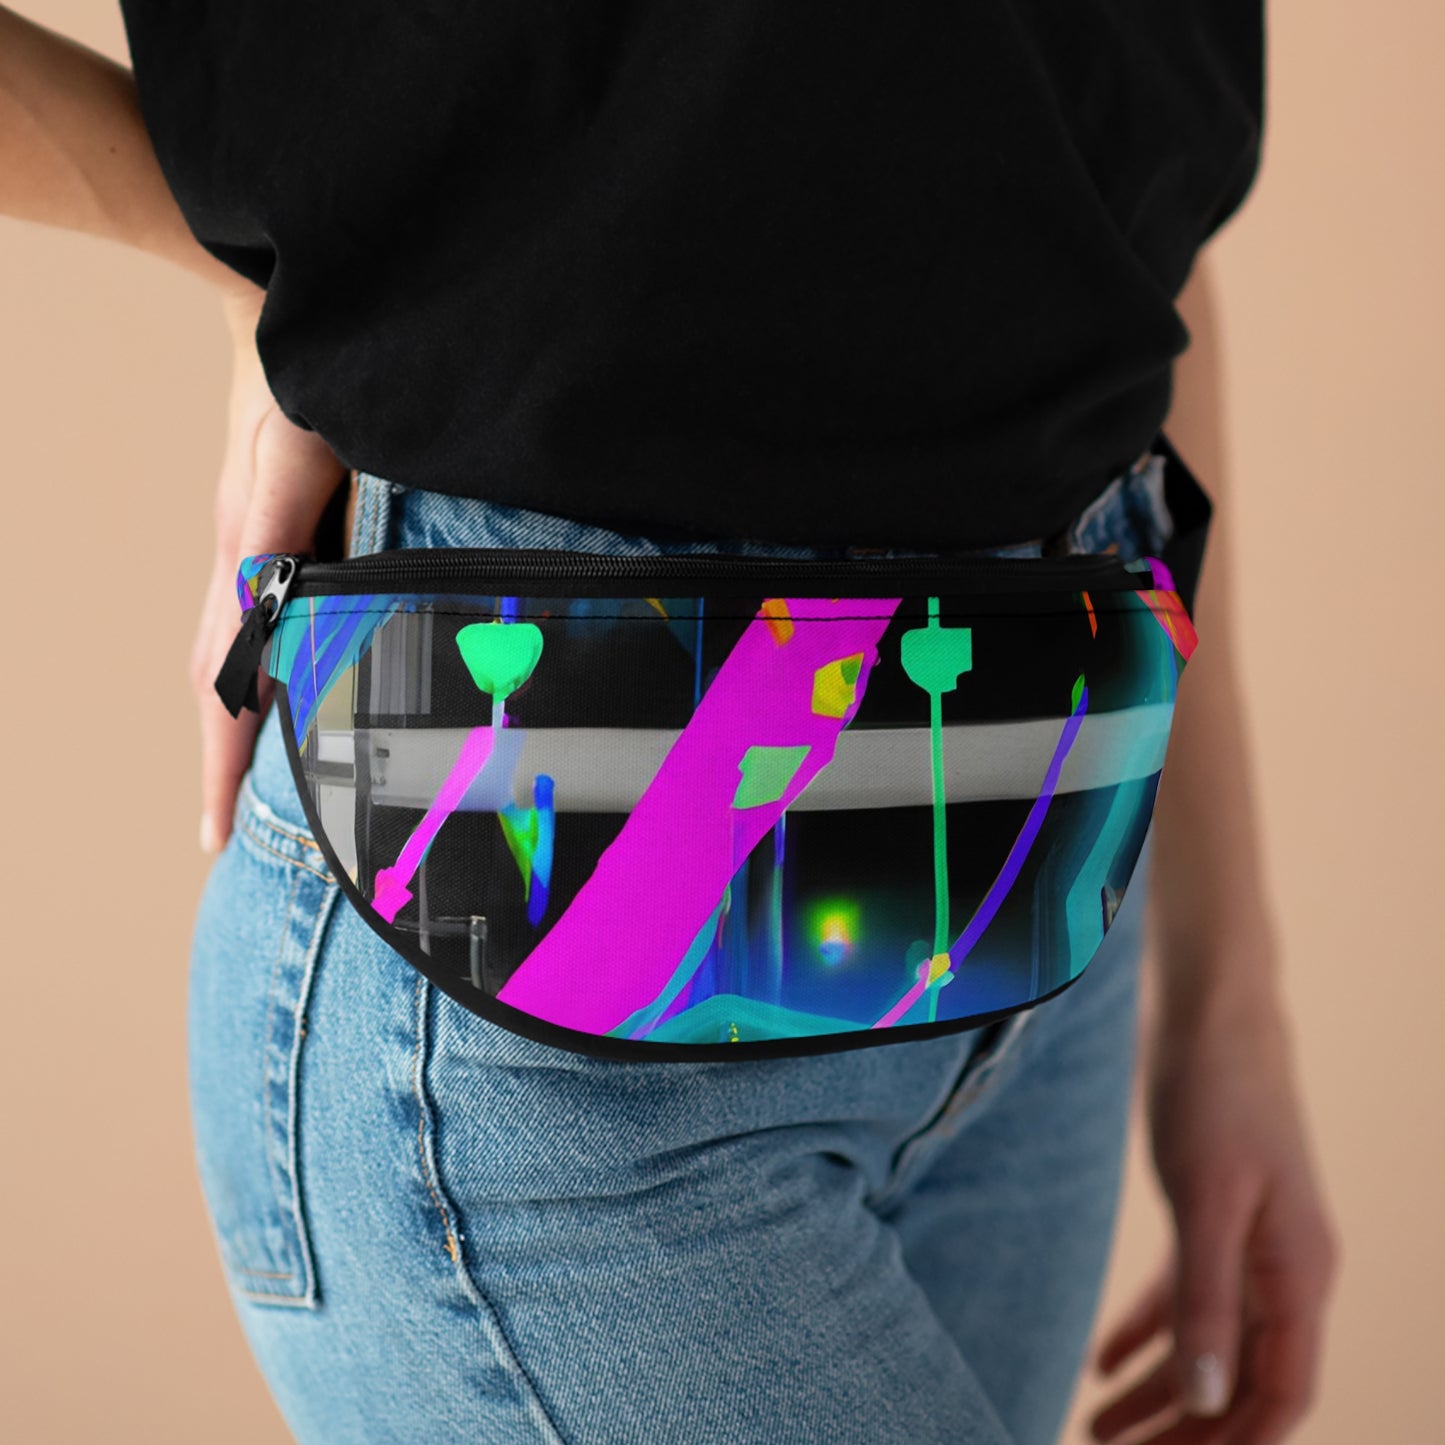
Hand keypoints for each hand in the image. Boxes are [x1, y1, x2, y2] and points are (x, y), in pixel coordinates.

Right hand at [191, 286, 347, 852]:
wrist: (283, 306)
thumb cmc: (298, 373)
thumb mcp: (294, 451)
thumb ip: (279, 530)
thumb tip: (265, 614)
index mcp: (248, 557)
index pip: (223, 682)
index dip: (223, 762)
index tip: (214, 835)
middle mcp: (243, 561)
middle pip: (217, 682)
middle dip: (221, 761)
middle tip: (224, 834)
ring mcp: (254, 546)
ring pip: (231, 654)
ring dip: (236, 722)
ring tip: (247, 784)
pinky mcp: (274, 529)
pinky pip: (255, 617)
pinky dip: (257, 669)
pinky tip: (284, 687)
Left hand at [1089, 974, 1338, 1443]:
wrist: (1211, 1010)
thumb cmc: (1217, 1093)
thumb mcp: (1208, 1198)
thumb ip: (1208, 1297)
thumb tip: (1209, 1402)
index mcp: (1300, 1273)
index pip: (1281, 1394)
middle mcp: (1283, 1268)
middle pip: (1239, 1380)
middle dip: (1183, 1431)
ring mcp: (1249, 1241)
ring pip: (1208, 1343)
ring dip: (1156, 1392)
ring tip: (1093, 1428)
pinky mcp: (1212, 1213)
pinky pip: (1185, 1295)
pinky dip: (1147, 1332)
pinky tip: (1102, 1362)